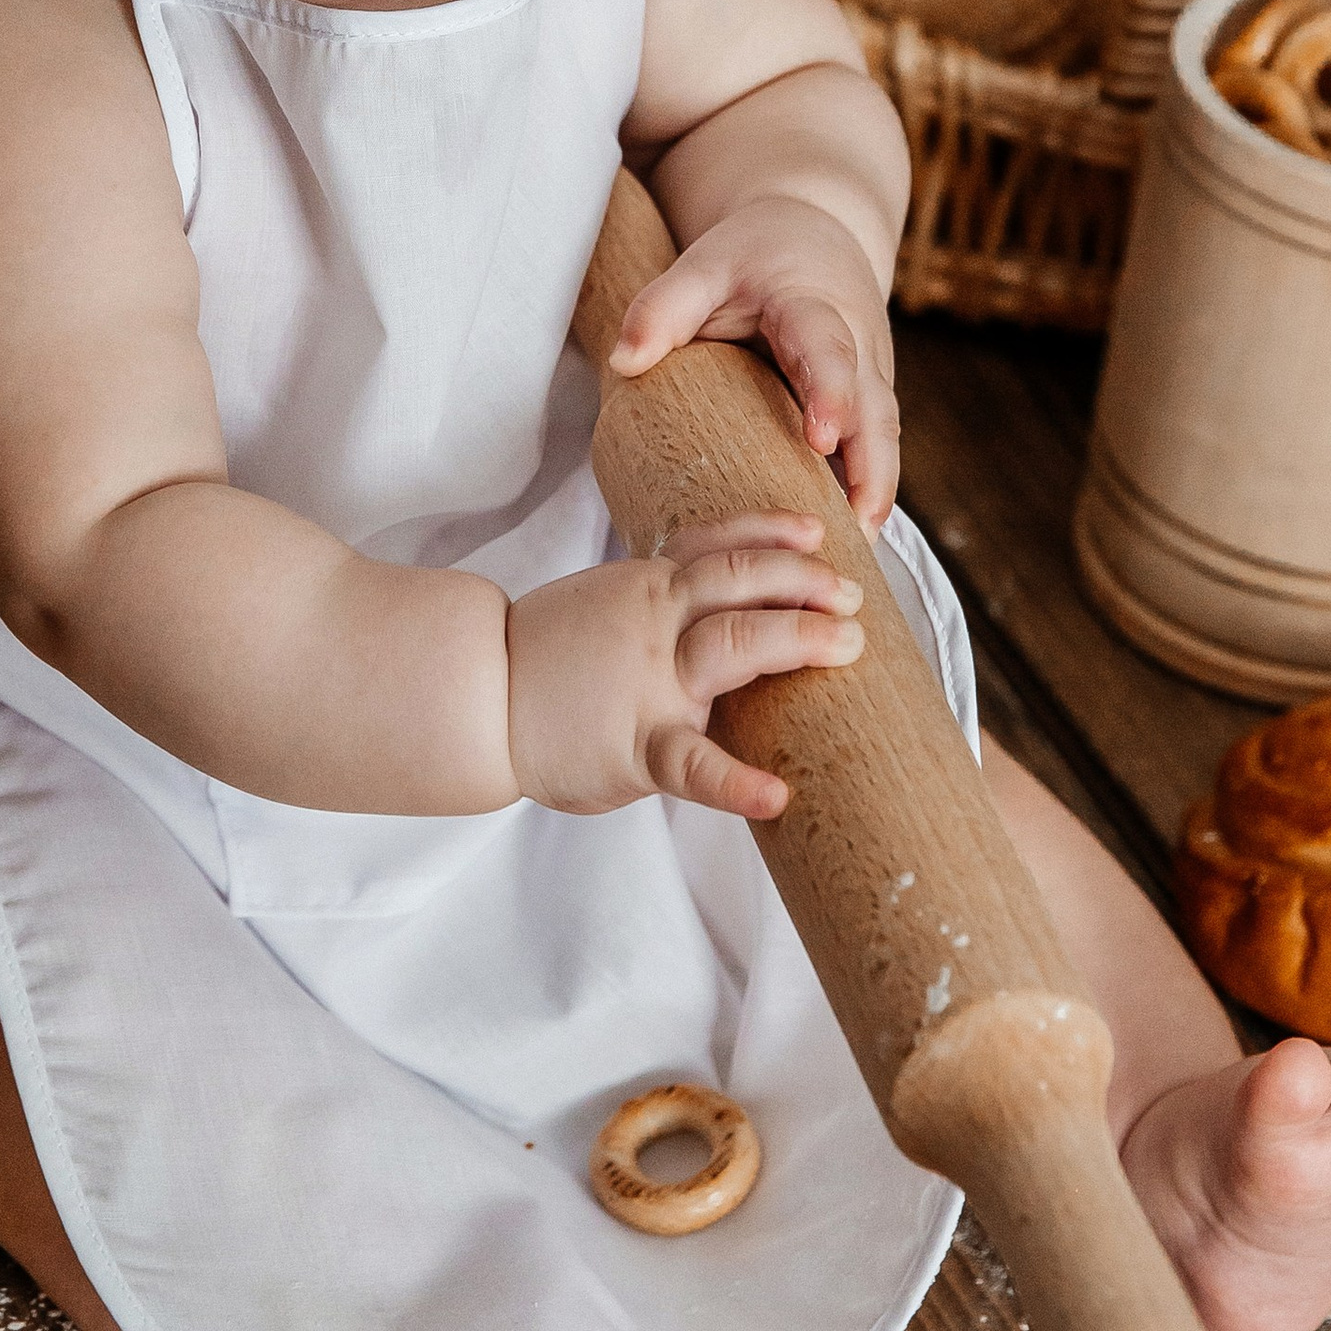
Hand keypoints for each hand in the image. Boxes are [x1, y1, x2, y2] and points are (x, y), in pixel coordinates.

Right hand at [505, 512, 859, 817]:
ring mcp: (649, 684)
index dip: (773, 535)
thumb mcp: (608, 598)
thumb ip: (664, 591)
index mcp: (649, 587)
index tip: (818, 534)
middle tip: (851, 598)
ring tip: (846, 646)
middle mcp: (654, 623)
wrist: (478, 697)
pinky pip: (692, 765)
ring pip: (729, 644)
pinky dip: (736, 783)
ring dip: (794, 637)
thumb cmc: (549, 655)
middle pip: (738, 582)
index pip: (719, 546)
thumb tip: (729, 584)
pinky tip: (775, 795)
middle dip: (803, 582)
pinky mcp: (637, 748)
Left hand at [608, 193, 900, 525]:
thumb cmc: (754, 257)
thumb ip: (663, 307)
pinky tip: (846, 547)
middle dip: (871, 467)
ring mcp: (872, 380)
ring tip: (853, 555)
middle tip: (857, 525)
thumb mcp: (706, 264)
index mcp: (816, 307)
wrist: (814, 239)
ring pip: (883, 440)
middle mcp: (859, 347)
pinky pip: (874, 454)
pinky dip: (866, 497)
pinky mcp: (869, 406)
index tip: (820, 437)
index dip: (829, 392)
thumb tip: (623, 362)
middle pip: (876, 410)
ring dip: (874, 494)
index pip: (828, 349)